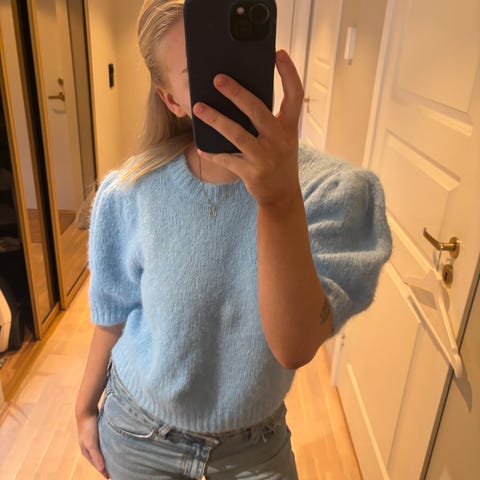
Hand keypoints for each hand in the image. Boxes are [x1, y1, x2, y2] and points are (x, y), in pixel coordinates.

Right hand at [77, 410, 109, 477]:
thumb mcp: (92, 443)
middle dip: (105, 465)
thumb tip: (102, 469)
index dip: (103, 471)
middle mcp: (89, 446)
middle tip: (115, 470)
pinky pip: (104, 442)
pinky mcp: (98, 432)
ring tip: (116, 460)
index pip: (96, 464)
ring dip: (107, 455)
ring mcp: (94, 439)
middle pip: (99, 458)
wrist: (87, 410)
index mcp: (86, 451)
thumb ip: (96, 456)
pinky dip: (109, 446)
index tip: (111, 477)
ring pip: (102, 450)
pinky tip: (114, 446)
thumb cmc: (88, 427)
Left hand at [192, 50, 303, 211]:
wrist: (282, 197)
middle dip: (237, 93)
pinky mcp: (252, 173)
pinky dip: (212, 153)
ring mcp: (266, 157)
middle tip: (217, 79)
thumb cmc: (279, 160)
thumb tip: (239, 98)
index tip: (279, 53)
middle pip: (258, 110)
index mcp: (290, 127)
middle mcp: (280, 140)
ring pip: (237, 134)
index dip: (288, 73)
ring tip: (198, 107)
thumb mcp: (282, 139)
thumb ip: (269, 121)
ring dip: (215, 119)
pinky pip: (227, 160)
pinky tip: (200, 147)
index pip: (295, 95)